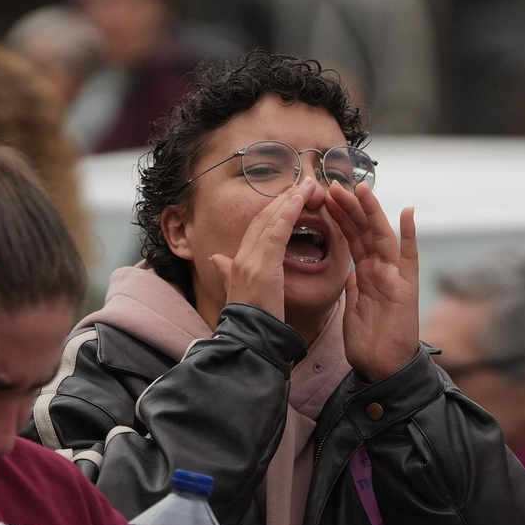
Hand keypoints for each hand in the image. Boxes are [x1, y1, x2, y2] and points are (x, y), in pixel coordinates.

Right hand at [208, 184, 308, 320]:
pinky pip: (276, 232)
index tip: (289, 196)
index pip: (255, 228)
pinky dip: (288, 212)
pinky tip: (300, 199)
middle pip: (261, 219)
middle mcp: (240, 258)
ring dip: (289, 199)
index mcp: (236, 263)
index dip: (271, 210)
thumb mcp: (236, 293)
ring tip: (307, 185)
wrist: (249, 340)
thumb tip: (217, 258)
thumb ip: (227, 273)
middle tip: (302, 183)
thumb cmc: (251, 323)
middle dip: (282, 199)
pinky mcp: (263, 266)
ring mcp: (250, 261)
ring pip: (269, 220)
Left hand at [326, 181, 418, 380]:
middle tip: (334, 185)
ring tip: (360, 188)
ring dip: (371, 211)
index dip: (340, 217)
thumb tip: (350, 273)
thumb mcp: (353, 310)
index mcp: (367, 273)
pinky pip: (410, 257)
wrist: (382, 369)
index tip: (324, 198)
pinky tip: (407, 212)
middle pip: (364, 231)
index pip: (352, 238)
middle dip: (351, 207)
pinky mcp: (407, 288)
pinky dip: (410, 235)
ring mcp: (396, 276)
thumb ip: (354, 288)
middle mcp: (383, 270)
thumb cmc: (369, 343)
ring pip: (382, 236)